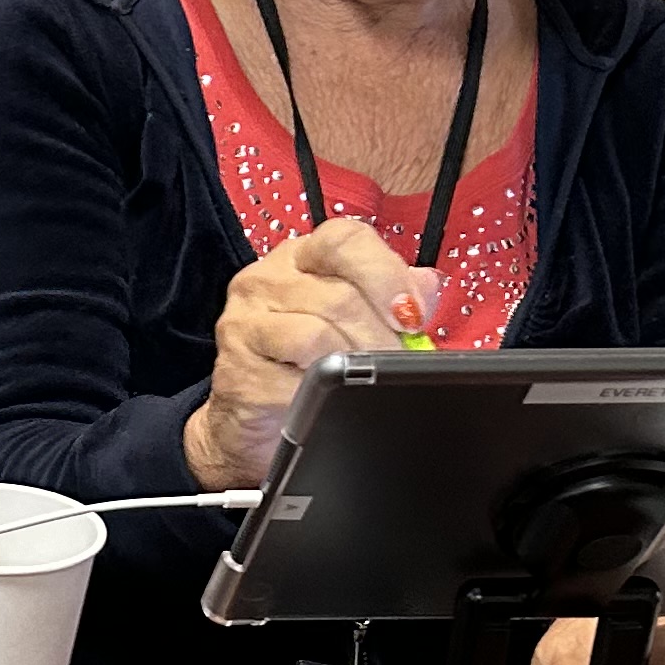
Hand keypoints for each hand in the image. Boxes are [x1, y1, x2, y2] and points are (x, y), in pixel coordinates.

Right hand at [182, 219, 440, 488]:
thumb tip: (427, 286)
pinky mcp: (237, 369)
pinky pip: (293, 378)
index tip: (411, 314)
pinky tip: (328, 400)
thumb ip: (390, 298)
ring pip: (317, 333)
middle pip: (338, 294)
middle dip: (380, 335)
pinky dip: (322, 393)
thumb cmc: (305, 368)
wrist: (253, 425)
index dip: (385, 273)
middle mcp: (264, 280)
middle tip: (396, 364)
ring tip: (366, 383)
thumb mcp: (353, 325)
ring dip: (355, 365)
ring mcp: (244, 323)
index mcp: (299, 259)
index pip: (344, 239)